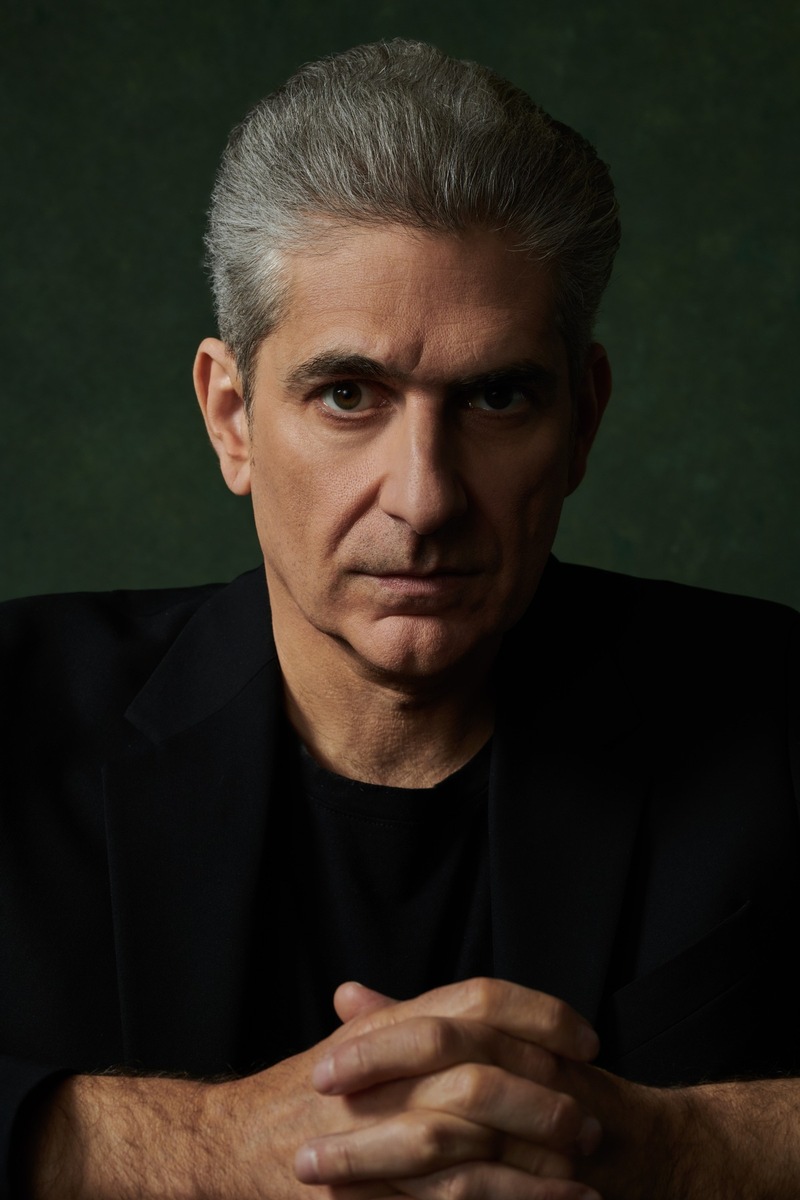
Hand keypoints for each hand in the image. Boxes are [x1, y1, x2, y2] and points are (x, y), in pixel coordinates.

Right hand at [24, 978, 600, 1199]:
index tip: (585, 1038)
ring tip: (584, 1189)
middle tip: (593, 1124)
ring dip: (532, 1174)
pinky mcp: (355, 1199)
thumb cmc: (297, 1092)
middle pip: (479, 1076)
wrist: (220, 1143)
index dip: (539, 1014)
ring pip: (465, 1151)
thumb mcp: (355, 1042)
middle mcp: (377, 1074)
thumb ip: (411, 1020)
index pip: (475, 1000)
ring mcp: (363, 1138)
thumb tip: (489, 1012)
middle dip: (545, 1102)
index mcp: (385, 1026)